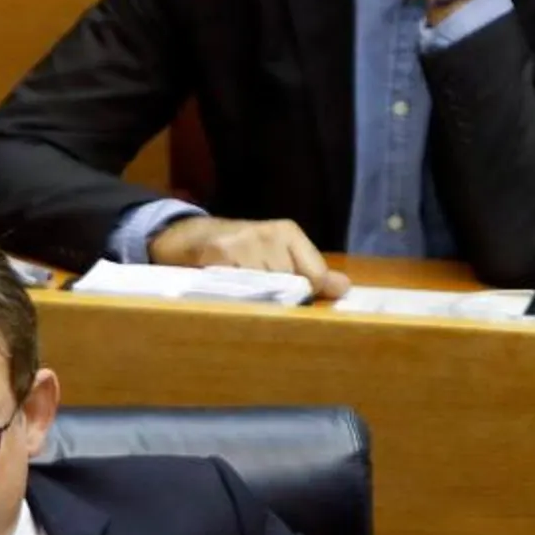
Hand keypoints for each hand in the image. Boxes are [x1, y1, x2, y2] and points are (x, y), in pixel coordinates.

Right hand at [147, 217, 351, 298]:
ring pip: (266, 290)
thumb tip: (344, 288)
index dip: (305, 295)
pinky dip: (235, 299)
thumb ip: (312, 273)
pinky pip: (237, 290)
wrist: (190, 236)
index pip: (315, 276)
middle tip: (262, 298)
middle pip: (291, 286)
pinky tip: (227, 295)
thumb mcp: (280, 255)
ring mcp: (243, 241)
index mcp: (288, 232)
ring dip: (256, 301)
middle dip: (280, 300)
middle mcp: (268, 233)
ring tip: (244, 296)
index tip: (289, 298)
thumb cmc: (241, 251)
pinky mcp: (217, 253)